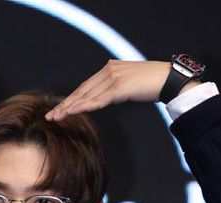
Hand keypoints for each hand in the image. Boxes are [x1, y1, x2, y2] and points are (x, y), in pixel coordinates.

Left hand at [46, 60, 181, 119]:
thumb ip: (117, 88)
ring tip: (57, 117)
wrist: (169, 79)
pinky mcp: (119, 87)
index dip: (72, 98)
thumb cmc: (153, 83)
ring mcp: (113, 78)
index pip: (86, 86)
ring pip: (87, 95)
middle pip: (82, 90)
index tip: (60, 109)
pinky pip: (98, 100)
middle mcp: (109, 70)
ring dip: (70, 107)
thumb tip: (108, 98)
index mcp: (110, 68)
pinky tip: (73, 112)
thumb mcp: (130, 85)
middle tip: (51, 115)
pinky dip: (84, 107)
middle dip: (66, 104)